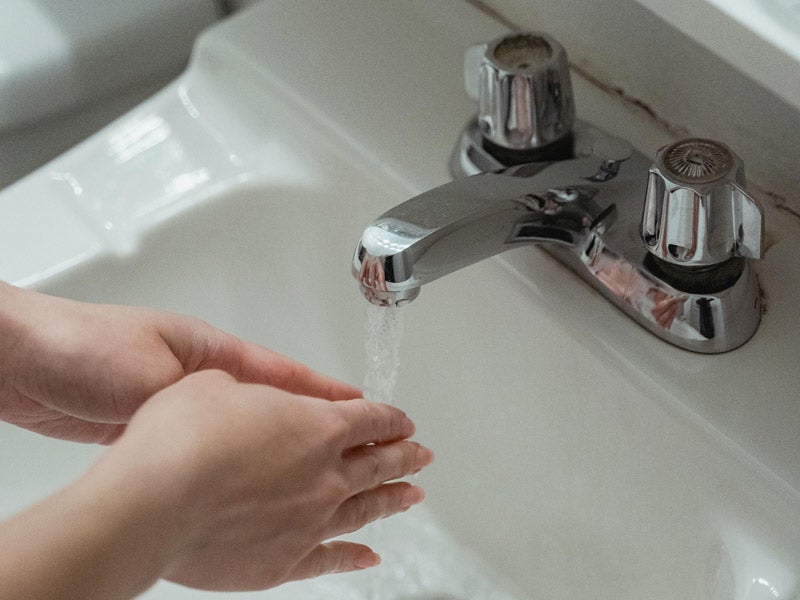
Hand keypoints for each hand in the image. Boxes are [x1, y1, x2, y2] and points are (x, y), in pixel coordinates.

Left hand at [0, 283, 359, 441]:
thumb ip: (198, 402)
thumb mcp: (153, 374)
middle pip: (276, 403)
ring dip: (281, 443)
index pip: (287, 375)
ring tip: (314, 465)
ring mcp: (182, 400)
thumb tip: (234, 427)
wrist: (24, 360)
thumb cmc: (82, 348)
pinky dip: (239, 458)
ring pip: (248, 426)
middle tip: (355, 440)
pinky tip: (249, 476)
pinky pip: (214, 444)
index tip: (365, 409)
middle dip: (316, 422)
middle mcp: (204, 375)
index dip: (330, 394)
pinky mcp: (157, 425)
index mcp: (213, 352)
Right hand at [97, 370, 432, 590]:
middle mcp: (325, 475)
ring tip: (412, 496)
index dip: (391, 418)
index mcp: (317, 426)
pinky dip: (354, 556)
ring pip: (366, 509)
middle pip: (379, 463)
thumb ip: (249, 395)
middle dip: (404, 456)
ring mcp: (311, 522)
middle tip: (422, 456)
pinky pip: (333, 559)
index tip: (403, 422)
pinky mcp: (286, 562)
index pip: (370, 419)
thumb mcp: (216, 387)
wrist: (155, 503)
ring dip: (392, 500)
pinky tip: (370, 556)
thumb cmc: (181, 440)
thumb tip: (248, 401)